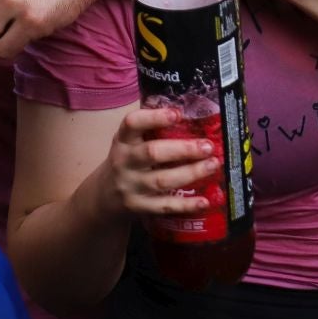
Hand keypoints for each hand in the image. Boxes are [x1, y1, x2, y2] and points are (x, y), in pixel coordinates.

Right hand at [101, 107, 217, 220]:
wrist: (104, 196)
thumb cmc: (127, 161)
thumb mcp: (129, 142)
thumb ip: (150, 129)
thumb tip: (190, 111)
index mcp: (123, 140)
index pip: (132, 123)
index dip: (154, 117)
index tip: (178, 114)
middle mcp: (124, 162)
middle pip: (153, 153)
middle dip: (183, 149)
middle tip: (208, 146)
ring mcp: (131, 186)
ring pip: (162, 180)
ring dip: (191, 173)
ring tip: (213, 164)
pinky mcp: (138, 207)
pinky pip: (164, 206)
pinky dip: (185, 205)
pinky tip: (204, 201)